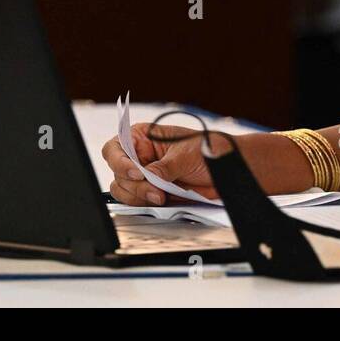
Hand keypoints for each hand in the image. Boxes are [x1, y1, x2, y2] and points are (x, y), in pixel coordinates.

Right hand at [101, 124, 219, 205]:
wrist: (224, 167)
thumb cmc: (207, 149)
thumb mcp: (184, 155)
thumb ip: (163, 167)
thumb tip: (147, 177)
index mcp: (142, 137)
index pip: (115, 148)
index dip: (120, 162)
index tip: (137, 173)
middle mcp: (139, 156)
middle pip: (117, 173)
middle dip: (135, 185)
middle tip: (157, 192)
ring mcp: (143, 175)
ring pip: (123, 190)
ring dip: (139, 196)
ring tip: (162, 196)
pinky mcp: (150, 192)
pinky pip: (136, 201)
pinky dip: (145, 203)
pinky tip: (162, 200)